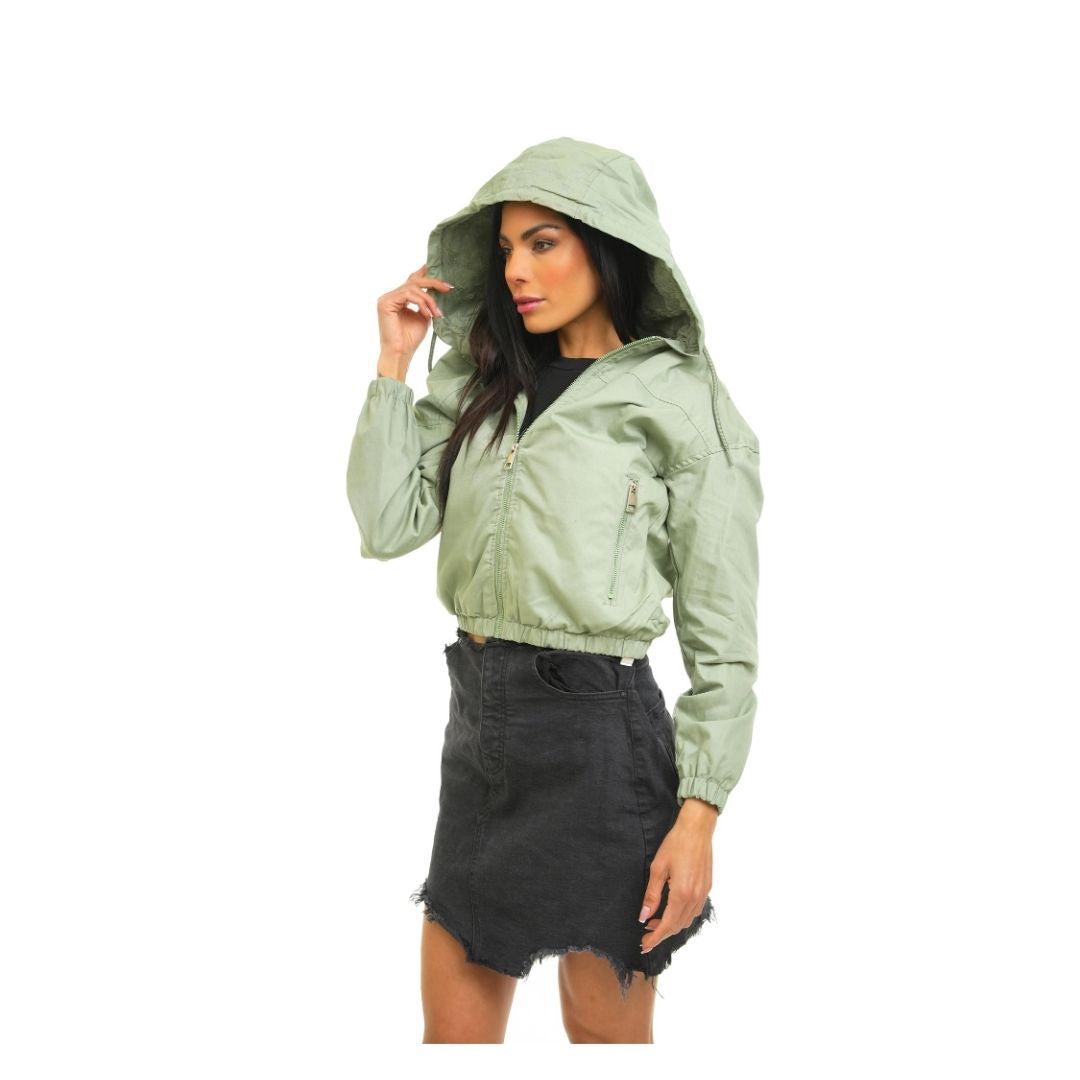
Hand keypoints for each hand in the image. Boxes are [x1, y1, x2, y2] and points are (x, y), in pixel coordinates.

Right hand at [376, 263, 453, 364]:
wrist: (401, 353)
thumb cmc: (410, 339)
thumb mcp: (423, 316)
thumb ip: (427, 303)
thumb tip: (438, 290)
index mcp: (399, 298)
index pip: (412, 280)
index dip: (425, 273)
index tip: (439, 271)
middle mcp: (391, 296)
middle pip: (414, 280)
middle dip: (433, 283)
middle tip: (447, 288)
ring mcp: (387, 298)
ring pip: (413, 287)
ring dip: (428, 299)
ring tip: (436, 313)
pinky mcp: (386, 303)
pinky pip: (408, 295)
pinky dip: (421, 303)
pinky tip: (426, 314)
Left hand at [637, 808, 714, 954]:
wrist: (697, 829)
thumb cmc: (675, 844)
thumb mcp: (658, 868)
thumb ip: (652, 895)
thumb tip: (644, 917)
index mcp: (682, 894)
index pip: (668, 925)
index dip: (656, 937)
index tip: (644, 944)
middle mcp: (695, 897)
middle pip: (678, 925)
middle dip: (662, 933)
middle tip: (646, 934)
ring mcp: (703, 893)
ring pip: (688, 920)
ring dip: (672, 925)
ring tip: (655, 921)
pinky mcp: (707, 888)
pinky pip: (695, 910)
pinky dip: (682, 915)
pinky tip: (672, 909)